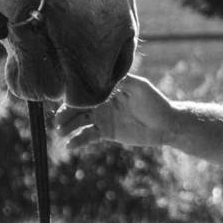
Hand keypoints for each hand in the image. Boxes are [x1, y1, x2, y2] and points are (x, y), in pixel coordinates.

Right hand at [55, 73, 175, 148]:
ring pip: (80, 122)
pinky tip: (70, 145)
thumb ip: (120, 81)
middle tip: (57, 121)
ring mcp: (102, 118)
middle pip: (79, 107)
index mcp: (107, 89)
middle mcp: (101, 102)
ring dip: (68, 127)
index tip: (62, 99)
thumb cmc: (154, 102)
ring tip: (60, 132)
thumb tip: (101, 76)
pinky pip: (88, 136)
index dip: (73, 95)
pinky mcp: (106, 133)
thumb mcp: (138, 87)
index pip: (86, 91)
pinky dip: (78, 141)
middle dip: (66, 113)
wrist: (165, 125)